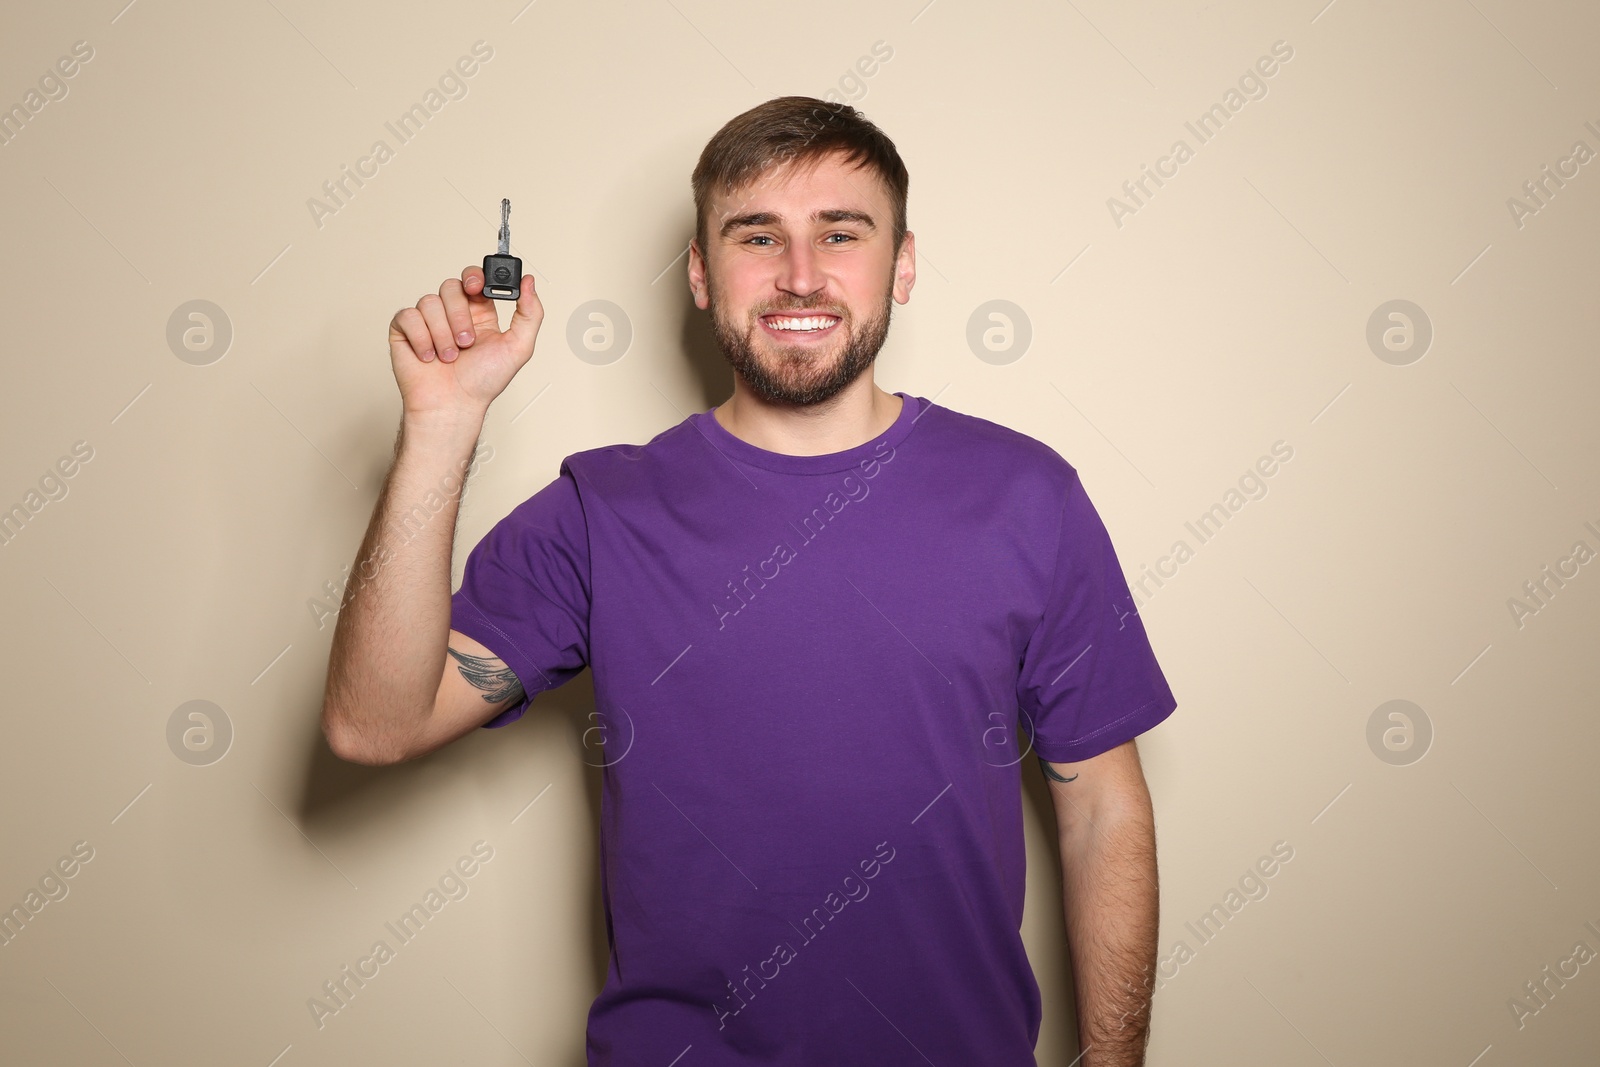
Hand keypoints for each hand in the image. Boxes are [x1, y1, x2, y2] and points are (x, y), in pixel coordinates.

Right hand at [388, 266, 542, 419]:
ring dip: (442, 334)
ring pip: (429, 302)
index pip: (475, 279)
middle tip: (466, 341)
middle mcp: (453, 313)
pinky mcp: (405, 330)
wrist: (453, 406)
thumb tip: (529, 282)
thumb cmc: (483, 383)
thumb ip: (530, 313)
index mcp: (480, 313)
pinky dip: (421, 338)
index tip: (476, 287)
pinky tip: (429, 356)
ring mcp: (428, 321)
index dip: (474, 277)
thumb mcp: (519, 348)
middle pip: (451, 287)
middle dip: (459, 316)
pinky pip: (408, 316)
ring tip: (449, 357)